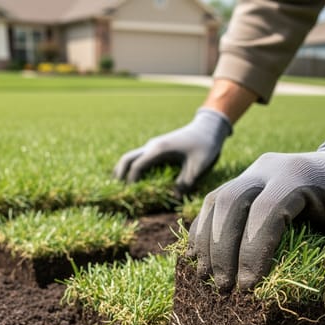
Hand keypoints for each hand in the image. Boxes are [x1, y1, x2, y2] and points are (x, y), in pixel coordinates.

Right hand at [113, 108, 231, 192]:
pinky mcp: (157, 149)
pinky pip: (140, 159)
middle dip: (119, 175)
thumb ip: (185, 182)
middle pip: (127, 159)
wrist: (209, 127)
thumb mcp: (198, 166)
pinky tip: (135, 182)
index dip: (131, 182)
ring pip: (131, 158)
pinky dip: (133, 169)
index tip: (130, 196)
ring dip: (124, 172)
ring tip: (121, 189)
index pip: (137, 166)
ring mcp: (153, 146)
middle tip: (115, 192)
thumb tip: (173, 198)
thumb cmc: (205, 145)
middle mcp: (152, 146)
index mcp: (159, 150)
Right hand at [187, 124, 324, 290]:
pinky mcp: (241, 183)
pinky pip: (212, 204)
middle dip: (222, 248)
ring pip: (214, 202)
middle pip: (229, 203)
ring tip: (207, 278)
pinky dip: (202, 232)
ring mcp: (249, 173)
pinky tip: (199, 260)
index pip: (265, 212)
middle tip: (224, 287)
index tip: (250, 286)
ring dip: (206, 242)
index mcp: (295, 173)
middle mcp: (266, 168)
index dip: (253, 250)